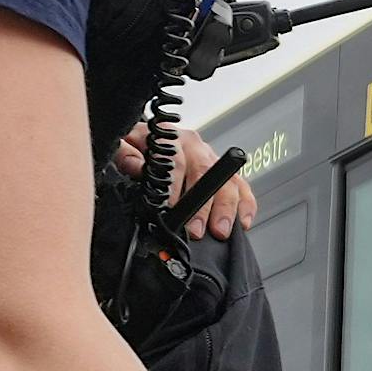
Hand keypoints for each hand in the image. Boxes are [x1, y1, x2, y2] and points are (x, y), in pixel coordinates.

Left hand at [113, 124, 256, 241]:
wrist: (155, 142)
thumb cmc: (143, 148)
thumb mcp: (127, 145)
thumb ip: (126, 154)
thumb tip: (136, 166)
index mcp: (173, 139)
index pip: (177, 161)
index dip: (174, 186)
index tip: (169, 207)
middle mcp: (197, 148)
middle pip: (206, 173)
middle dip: (202, 205)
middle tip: (196, 229)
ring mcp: (214, 161)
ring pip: (228, 182)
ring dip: (225, 208)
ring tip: (220, 230)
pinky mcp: (227, 174)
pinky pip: (242, 188)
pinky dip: (245, 205)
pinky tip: (242, 222)